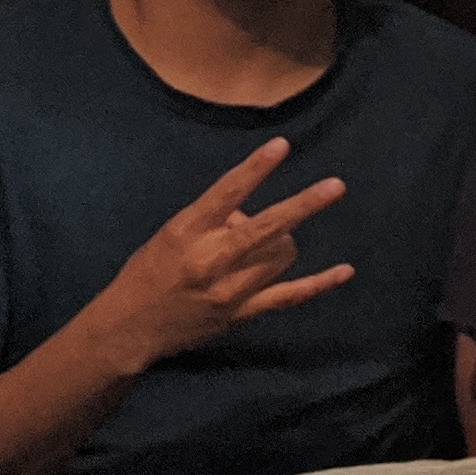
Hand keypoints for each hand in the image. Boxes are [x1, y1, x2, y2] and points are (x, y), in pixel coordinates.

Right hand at [92, 139, 352, 368]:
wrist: (130, 328)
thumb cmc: (149, 271)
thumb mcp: (171, 234)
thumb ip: (213, 220)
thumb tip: (254, 213)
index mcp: (187, 231)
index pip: (226, 193)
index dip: (255, 168)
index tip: (282, 145)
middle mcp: (210, 259)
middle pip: (266, 227)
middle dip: (304, 205)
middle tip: (336, 186)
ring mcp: (229, 289)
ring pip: (282, 254)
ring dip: (283, 242)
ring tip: (263, 245)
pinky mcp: (242, 313)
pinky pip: (290, 295)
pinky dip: (320, 284)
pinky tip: (345, 270)